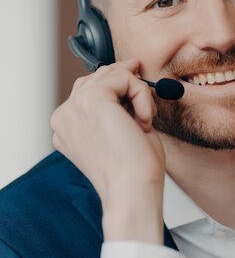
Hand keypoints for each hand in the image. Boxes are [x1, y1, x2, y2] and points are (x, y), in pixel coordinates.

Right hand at [50, 58, 164, 243]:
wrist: (133, 190)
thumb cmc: (134, 169)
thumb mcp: (121, 130)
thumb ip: (119, 102)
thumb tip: (131, 68)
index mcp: (67, 127)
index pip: (88, 90)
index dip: (118, 88)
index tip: (138, 97)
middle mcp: (64, 117)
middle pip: (97, 76)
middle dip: (127, 83)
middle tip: (146, 107)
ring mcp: (74, 107)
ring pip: (112, 74)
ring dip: (138, 92)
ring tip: (144, 120)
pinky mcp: (92, 100)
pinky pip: (124, 77)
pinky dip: (142, 94)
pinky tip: (144, 120)